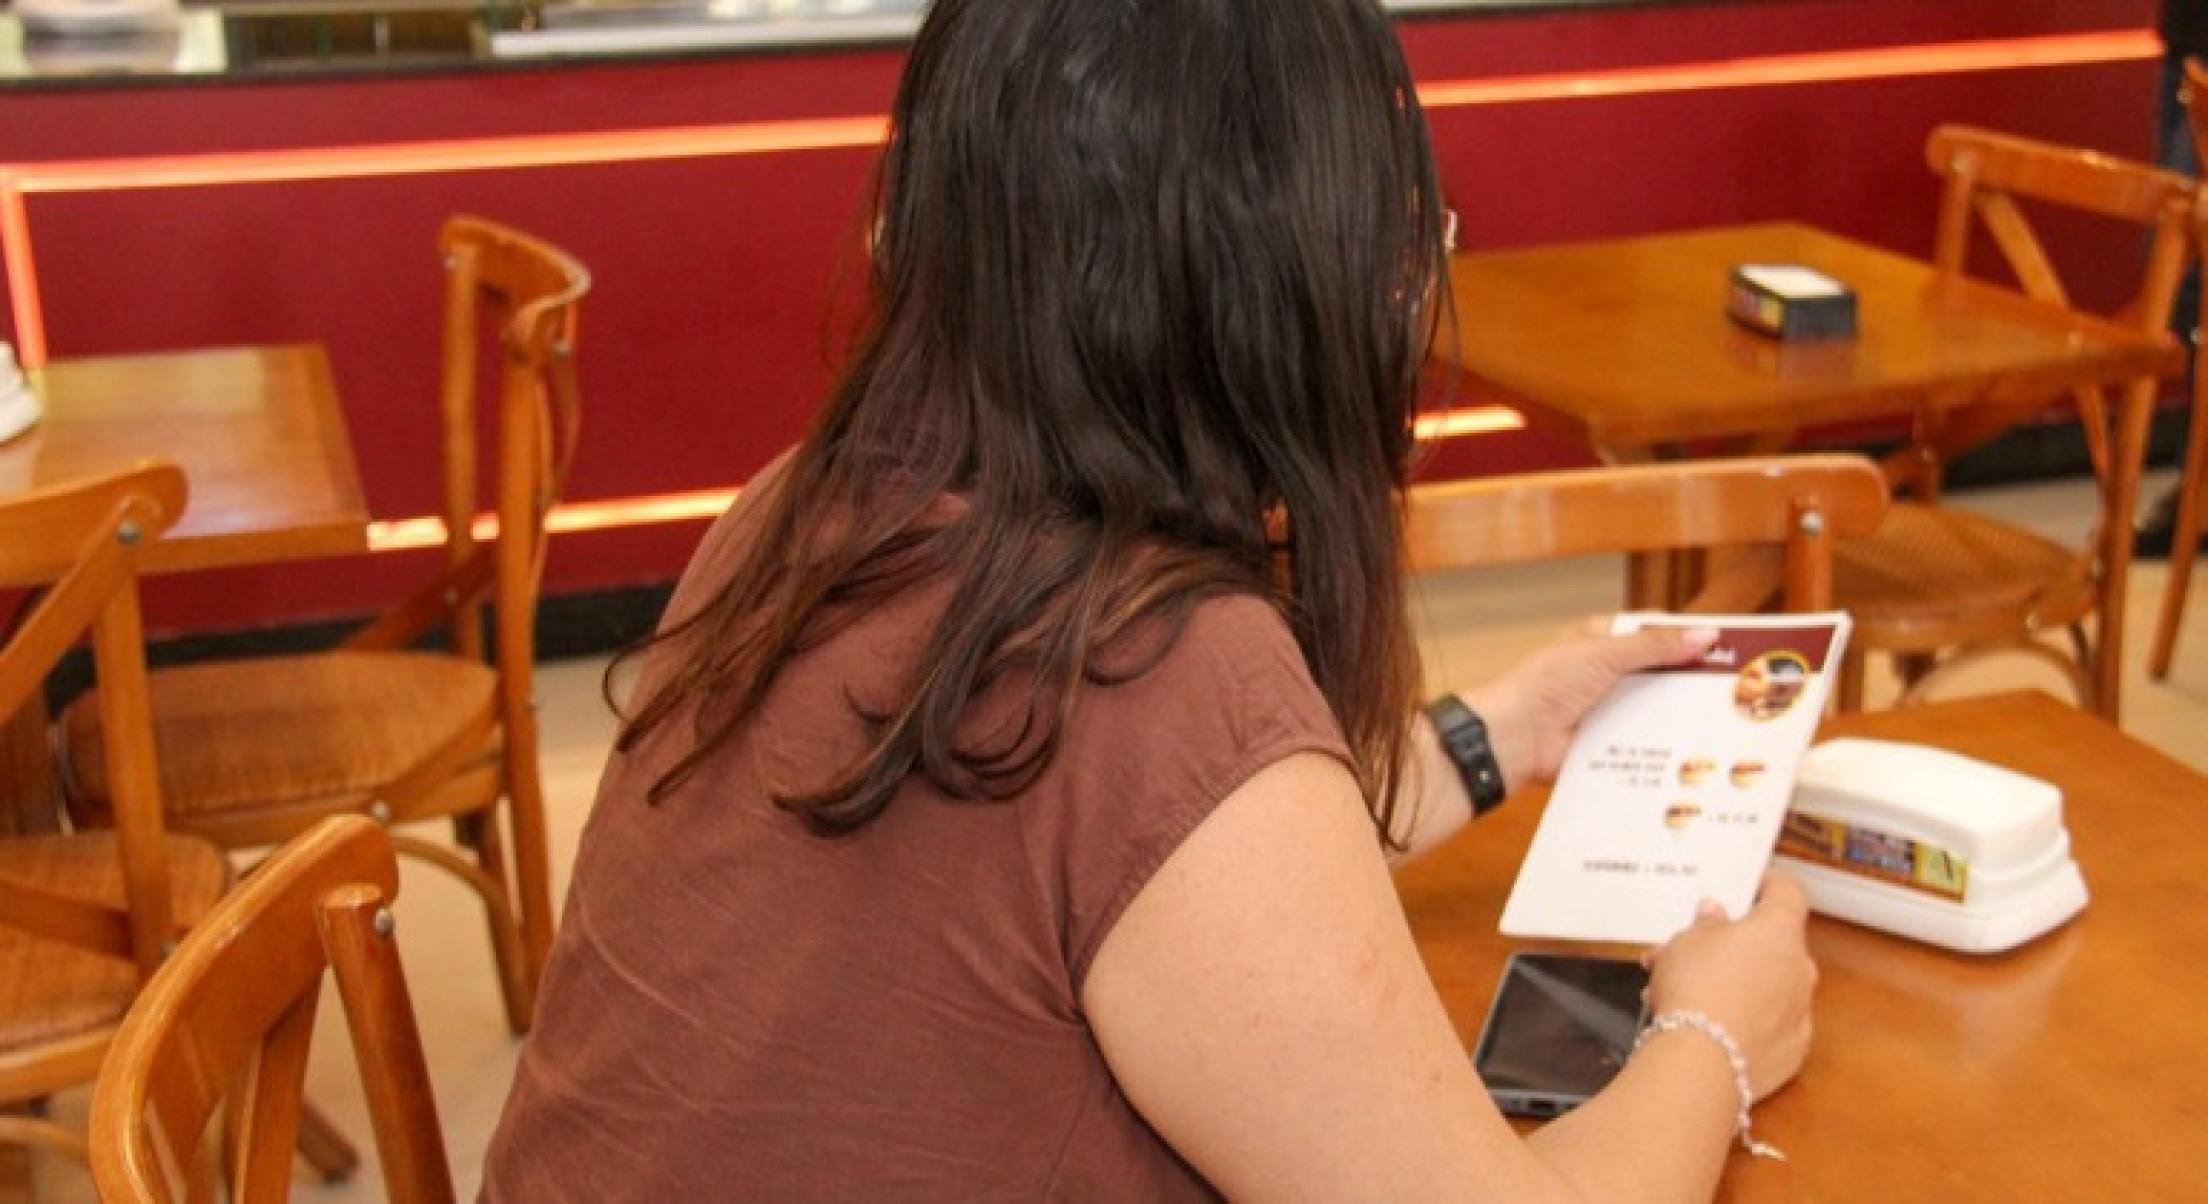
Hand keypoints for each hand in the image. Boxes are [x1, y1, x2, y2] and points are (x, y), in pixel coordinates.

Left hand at [1459, 619, 1717, 788]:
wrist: (1514, 738)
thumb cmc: (1548, 685)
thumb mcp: (1604, 655)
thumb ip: (1655, 646)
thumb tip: (1707, 635)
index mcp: (1603, 641)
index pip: (1656, 632)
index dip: (1690, 636)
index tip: (1730, 645)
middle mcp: (1608, 673)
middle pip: (1661, 673)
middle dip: (1694, 681)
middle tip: (1743, 689)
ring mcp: (1610, 709)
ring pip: (1657, 709)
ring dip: (1684, 716)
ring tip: (1733, 723)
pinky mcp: (1609, 742)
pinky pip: (1645, 741)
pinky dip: (1666, 745)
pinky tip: (1700, 753)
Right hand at [1643, 872, 1817, 1100]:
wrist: (1701, 1062)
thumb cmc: (1696, 991)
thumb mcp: (1686, 942)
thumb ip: (1706, 925)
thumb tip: (1714, 916)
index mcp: (1779, 931)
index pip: (1787, 892)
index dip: (1768, 884)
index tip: (1752, 883)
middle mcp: (1800, 968)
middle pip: (1774, 944)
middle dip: (1738, 943)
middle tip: (1698, 947)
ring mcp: (1801, 1011)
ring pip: (1770, 985)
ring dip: (1738, 982)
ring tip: (1690, 991)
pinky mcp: (1793, 1050)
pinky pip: (1772, 1023)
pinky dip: (1748, 1019)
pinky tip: (1713, 1024)